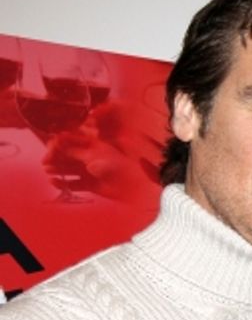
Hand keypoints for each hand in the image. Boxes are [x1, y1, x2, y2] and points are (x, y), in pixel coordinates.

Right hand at [40, 100, 162, 208]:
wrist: (137, 186)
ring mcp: (91, 171)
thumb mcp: (100, 150)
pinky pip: (75, 184)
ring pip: (69, 169)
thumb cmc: (122, 164)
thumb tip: (65, 134)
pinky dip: (65, 183)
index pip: (71, 141)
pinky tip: (55, 182)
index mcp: (94, 145)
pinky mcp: (93, 185)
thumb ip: (80, 145)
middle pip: (68, 155)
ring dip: (58, 169)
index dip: (60, 143)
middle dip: (56, 157)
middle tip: (45, 161)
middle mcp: (91, 157)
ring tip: (48, 171)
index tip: (51, 146)